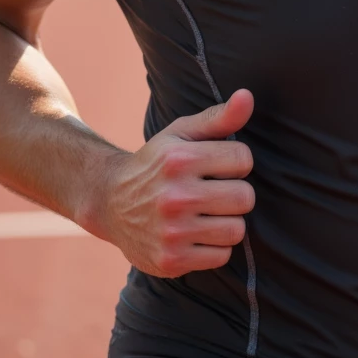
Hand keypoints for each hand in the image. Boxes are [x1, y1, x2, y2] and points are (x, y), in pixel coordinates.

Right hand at [92, 89, 255, 277]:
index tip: (218, 166)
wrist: (109, 202)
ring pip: (236, 230)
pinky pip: (221, 256)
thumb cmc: (156, 164)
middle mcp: (175, 196)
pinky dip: (213, 247)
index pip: (243, 159)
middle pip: (245, 197)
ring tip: (206, 213)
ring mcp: (172, 232)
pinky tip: (195, 235)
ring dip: (227, 222)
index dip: (235, 161)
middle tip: (214, 192)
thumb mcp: (181, 134)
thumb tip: (247, 97)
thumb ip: (219, 117)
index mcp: (179, 160)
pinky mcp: (171, 260)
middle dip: (235, 193)